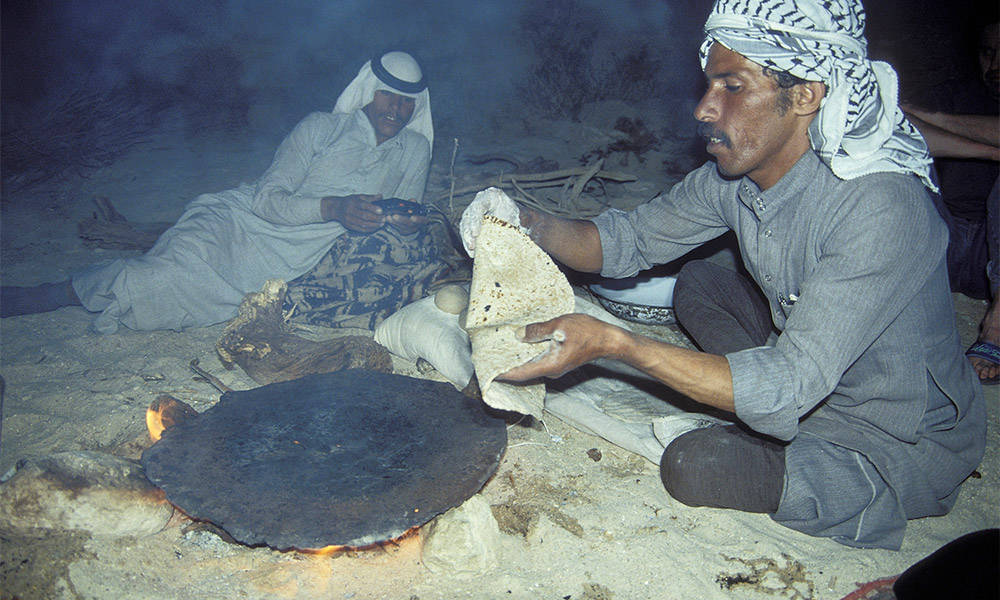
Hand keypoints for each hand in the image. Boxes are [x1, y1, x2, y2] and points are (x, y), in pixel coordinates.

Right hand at [321, 194, 384, 231]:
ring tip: (381, 224)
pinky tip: (375, 227)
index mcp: (353, 202)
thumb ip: (370, 197)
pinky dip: (369, 229)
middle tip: (384, 219)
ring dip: (374, 225)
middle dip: (375, 218)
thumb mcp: (359, 197)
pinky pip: (360, 229)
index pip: (364, 205)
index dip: (373, 208)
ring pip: (363, 224)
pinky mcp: (349, 226)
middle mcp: (350, 211)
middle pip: (364, 216)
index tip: (381, 211)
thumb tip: (381, 196)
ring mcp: (349, 219)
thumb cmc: (350, 201)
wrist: (337, 208)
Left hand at [386, 203, 428, 235]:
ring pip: (402, 226)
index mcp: (422, 219)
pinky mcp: (403, 231)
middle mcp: (417, 225)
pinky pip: (397, 228)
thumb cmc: (413, 212)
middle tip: (394, 216)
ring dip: (394, 221)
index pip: (423, 220)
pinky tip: (388, 218)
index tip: (412, 217)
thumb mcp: (414, 207)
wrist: (411, 220)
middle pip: (410, 224)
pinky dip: (392, 223)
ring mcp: (410, 230)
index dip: (418, 219)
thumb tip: (412, 200)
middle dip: (402, 219)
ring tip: (389, 216)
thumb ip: (413, 203)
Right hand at [458, 187, 521, 256]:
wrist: (514, 218)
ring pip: (464, 225)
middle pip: (468, 216)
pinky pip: (465, 232)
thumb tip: (521, 231)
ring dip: (466, 239)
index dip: (475, 220)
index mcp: (491, 196)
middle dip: (468, 232)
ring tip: (471, 251)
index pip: (478, 207)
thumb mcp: (518, 215)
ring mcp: (472, 212)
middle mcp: (479, 202)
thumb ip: (518, 221)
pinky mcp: (470, 223)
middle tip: (472, 245)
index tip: (476, 234)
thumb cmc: (515, 215)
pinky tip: (472, 252)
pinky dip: (467, 242)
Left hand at [498, 313, 628, 380]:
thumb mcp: (559, 326)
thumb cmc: (587, 332)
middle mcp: (551, 371)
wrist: (609, 340)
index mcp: (549, 365)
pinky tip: (520, 345)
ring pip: (531, 367)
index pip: (519, 374)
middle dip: (506, 366)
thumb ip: (537, 331)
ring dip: (517, 360)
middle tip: (489, 358)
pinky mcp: (559, 362)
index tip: (487, 371)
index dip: (502, 373)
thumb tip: (518, 335)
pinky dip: (527, 356)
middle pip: (523, 372)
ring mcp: (556, 368)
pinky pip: (539, 361)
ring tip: (501, 350)